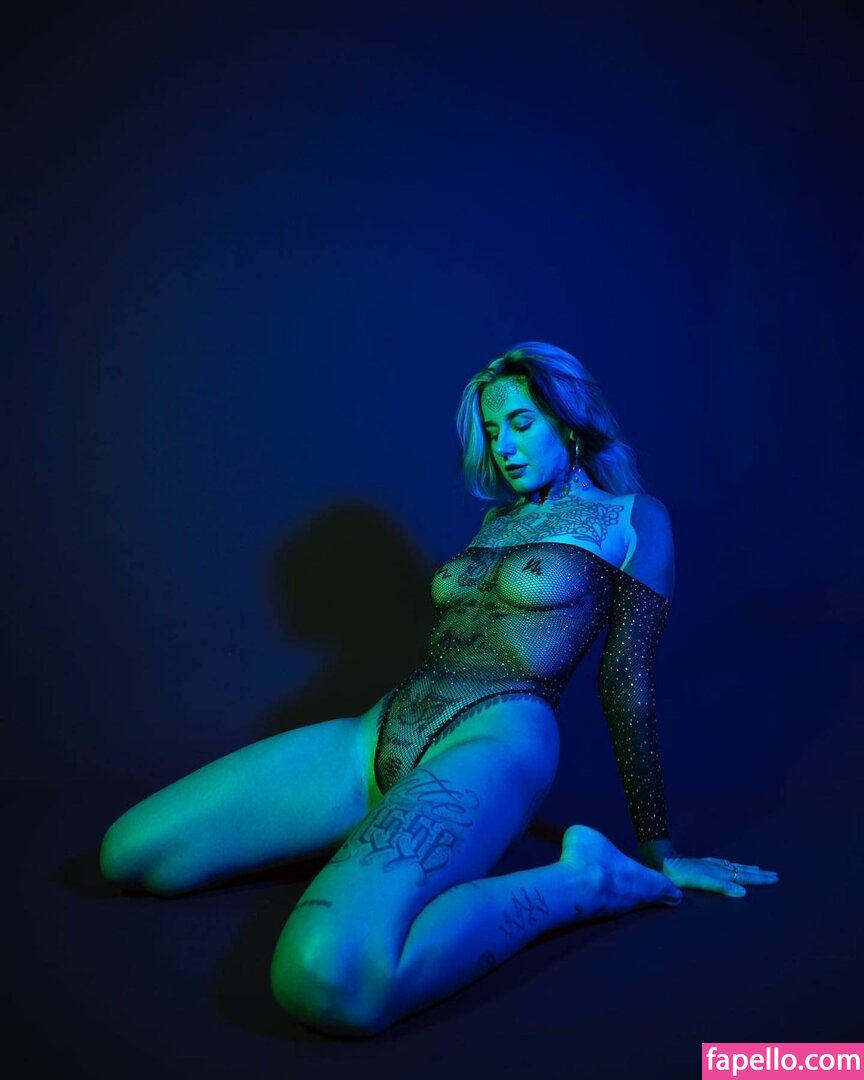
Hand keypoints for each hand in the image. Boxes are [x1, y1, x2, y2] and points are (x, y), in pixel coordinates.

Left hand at [661, 854, 779, 897]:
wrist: (665, 862)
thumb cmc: (683, 875)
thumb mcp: (703, 882)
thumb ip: (722, 886)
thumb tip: (743, 892)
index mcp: (721, 873)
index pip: (745, 876)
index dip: (760, 878)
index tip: (774, 878)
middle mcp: (719, 867)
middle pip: (743, 870)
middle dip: (759, 873)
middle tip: (774, 874)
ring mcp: (711, 864)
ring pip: (734, 866)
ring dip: (747, 868)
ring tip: (758, 868)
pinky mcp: (702, 863)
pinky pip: (723, 863)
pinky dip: (732, 864)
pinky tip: (730, 864)